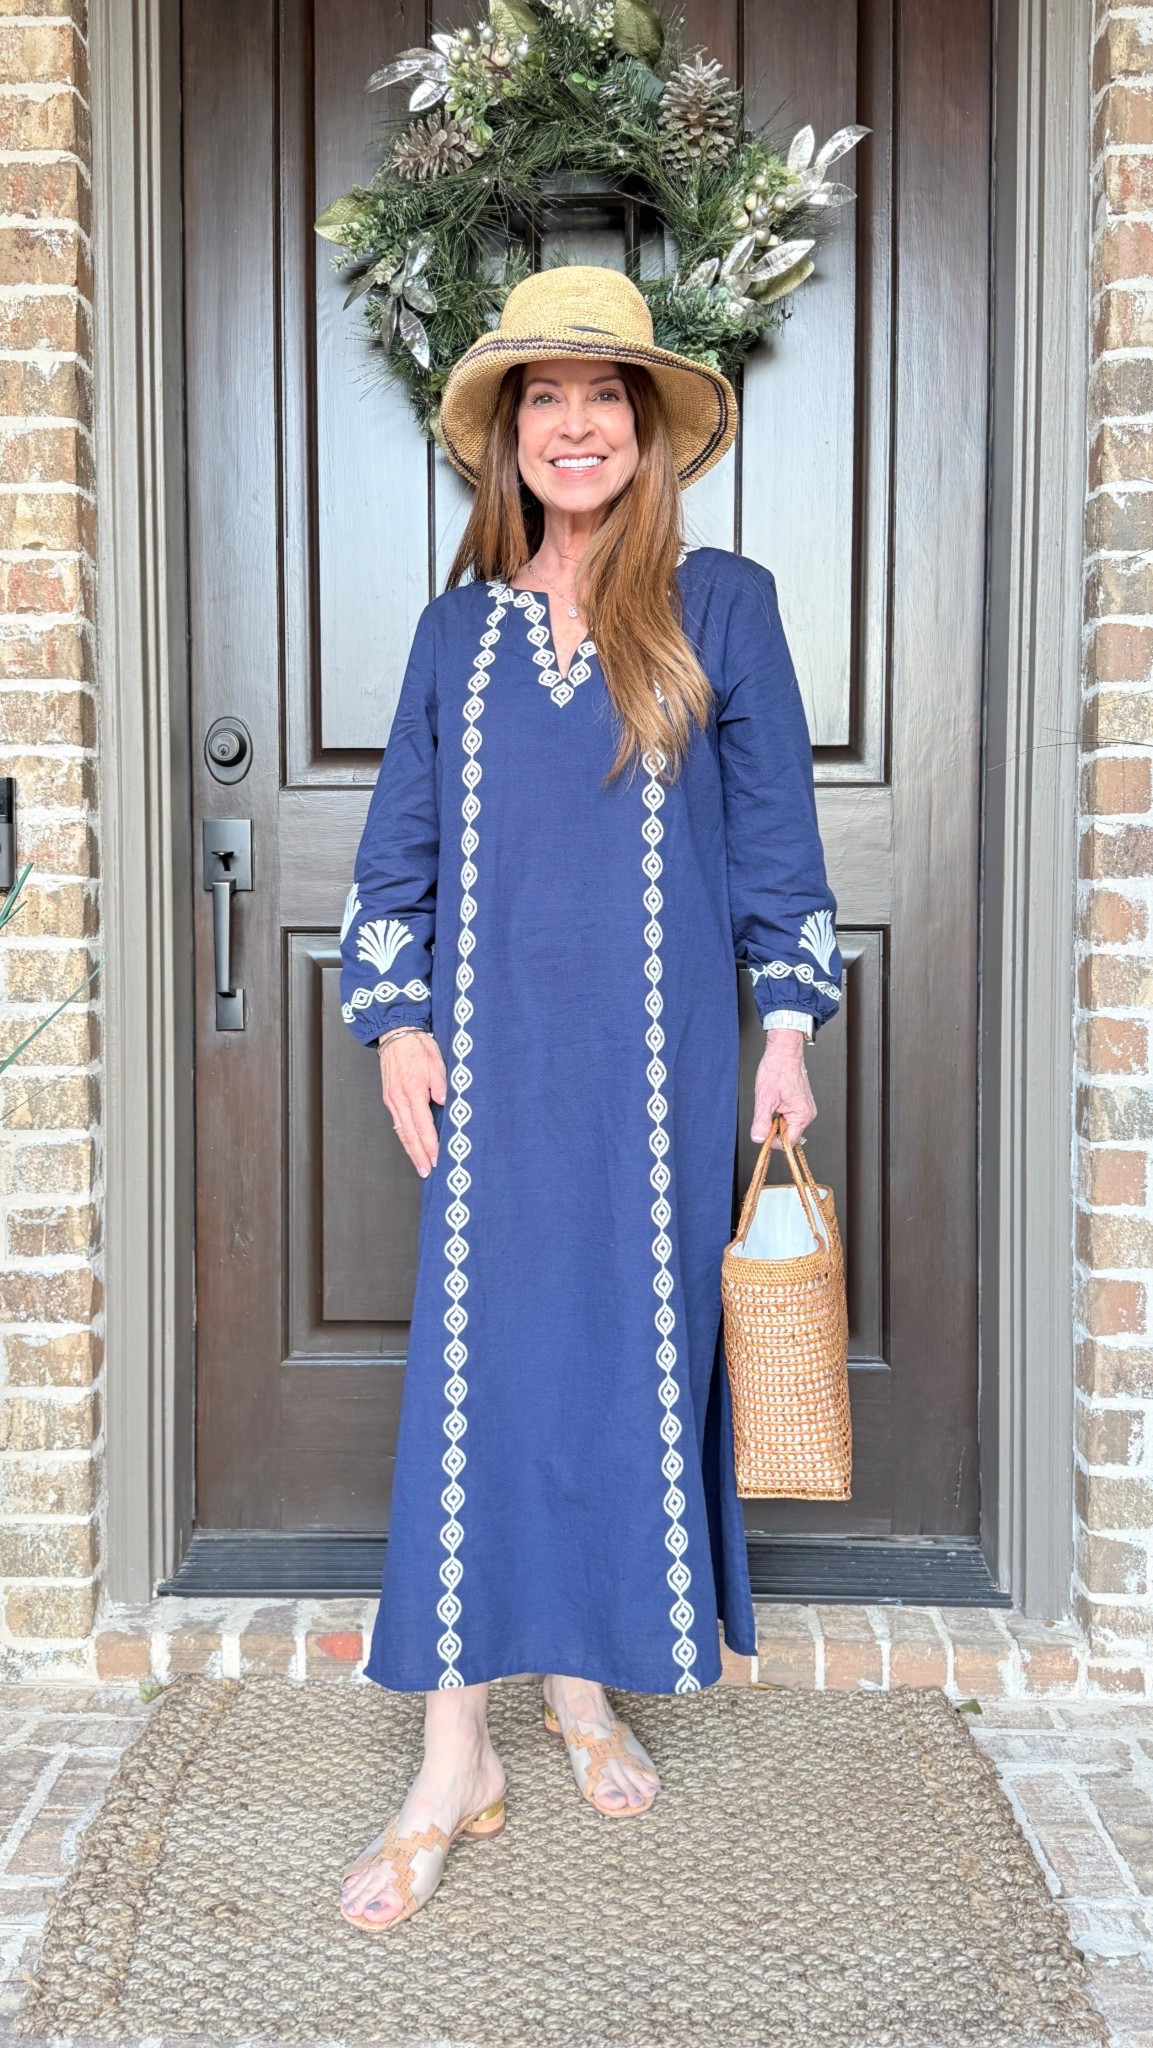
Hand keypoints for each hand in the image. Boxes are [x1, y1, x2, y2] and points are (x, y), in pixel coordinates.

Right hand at [379, 1032, 446, 1177]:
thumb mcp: (436, 1062)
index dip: (430, 1145)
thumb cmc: (418, 1046)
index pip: (423, 1125)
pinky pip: (397, 1122)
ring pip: (401, 1131)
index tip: (437, 1159)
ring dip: (411, 1150)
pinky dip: (404, 1137)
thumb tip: (445, 1103)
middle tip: (427, 1171)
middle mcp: (399, 1099)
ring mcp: (392, 1099)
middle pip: (409, 1134)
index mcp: (413, 1091)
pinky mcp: (389, 1097)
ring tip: (419, 1164)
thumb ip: (441, 1084)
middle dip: (419, 1155)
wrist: (396, 1034)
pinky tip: (410, 1145)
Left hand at [751, 1029, 815, 1148]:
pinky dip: (779, 1113)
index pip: (788, 1142)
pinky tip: (775, 1101)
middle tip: (765, 1111)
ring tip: (770, 1103)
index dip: (772, 1141)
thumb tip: (758, 1138)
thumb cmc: (776, 1069)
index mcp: (802, 1115)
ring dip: (775, 1120)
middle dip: (773, 1128)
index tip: (761, 1132)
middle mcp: (807, 1114)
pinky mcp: (802, 1104)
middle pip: (788, 1135)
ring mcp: (806, 1108)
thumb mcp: (764, 1098)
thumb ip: (761, 1121)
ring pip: (787, 1126)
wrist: (784, 1051)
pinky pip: (789, 1117)